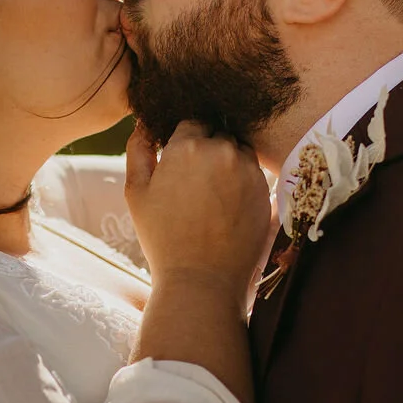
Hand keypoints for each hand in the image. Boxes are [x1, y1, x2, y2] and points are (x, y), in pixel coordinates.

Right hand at [125, 120, 274, 301]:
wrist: (203, 279)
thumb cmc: (163, 238)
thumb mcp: (136, 193)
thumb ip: (138, 151)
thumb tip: (144, 124)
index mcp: (188, 147)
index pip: (191, 123)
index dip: (184, 141)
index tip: (180, 163)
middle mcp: (223, 151)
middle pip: (218, 133)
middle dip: (208, 148)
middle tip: (196, 181)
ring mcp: (249, 170)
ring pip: (239, 150)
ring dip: (228, 161)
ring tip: (214, 193)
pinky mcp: (265, 189)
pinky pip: (255, 172)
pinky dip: (243, 180)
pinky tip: (229, 205)